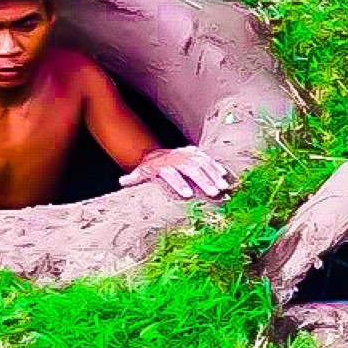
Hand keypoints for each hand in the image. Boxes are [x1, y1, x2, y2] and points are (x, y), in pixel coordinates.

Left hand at [118, 146, 232, 199]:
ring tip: (222, 187)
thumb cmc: (150, 169)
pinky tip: (224, 176)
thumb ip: (133, 177)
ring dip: (214, 175)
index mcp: (164, 165)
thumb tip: (123, 181)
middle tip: (213, 192)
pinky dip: (216, 167)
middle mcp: (177, 158)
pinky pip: (208, 159)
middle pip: (192, 169)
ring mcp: (188, 154)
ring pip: (203, 163)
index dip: (179, 183)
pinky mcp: (196, 153)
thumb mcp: (140, 172)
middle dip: (203, 181)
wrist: (157, 154)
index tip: (187, 194)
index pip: (172, 174)